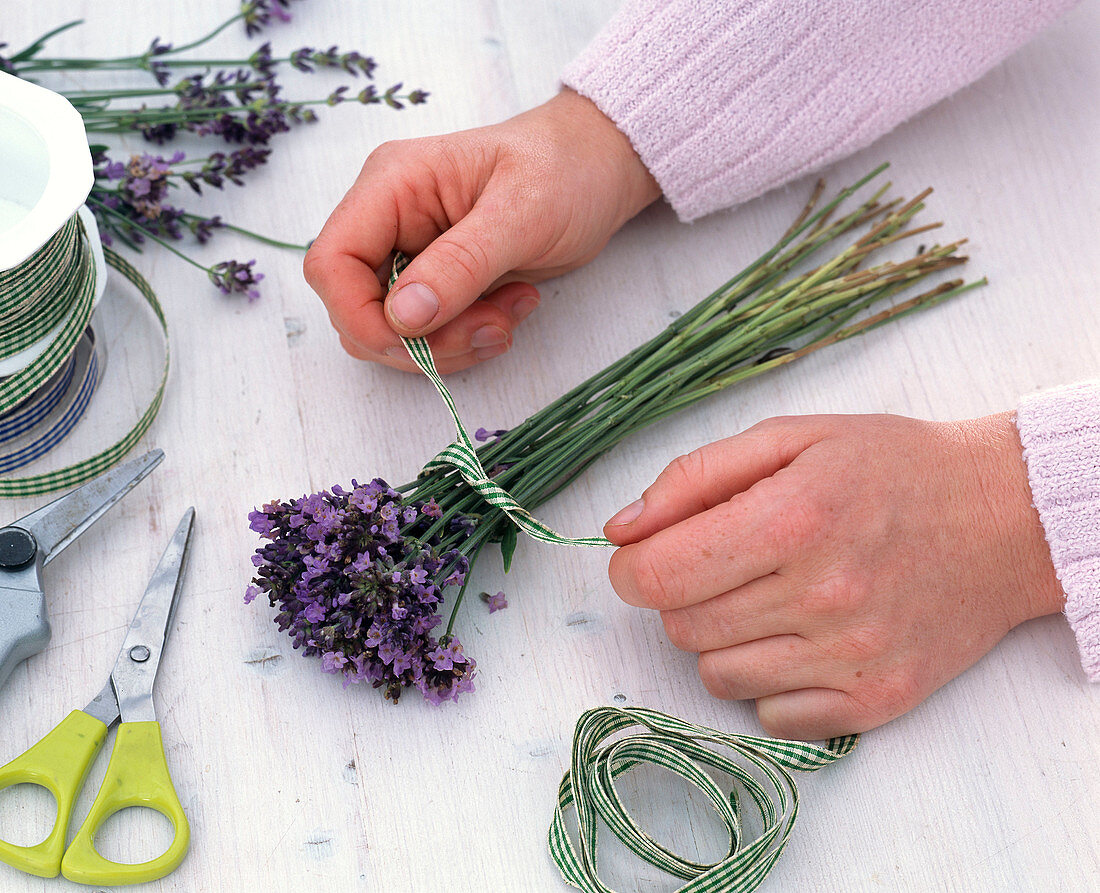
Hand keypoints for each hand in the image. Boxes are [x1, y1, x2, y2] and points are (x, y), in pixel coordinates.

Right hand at [303, 89, 659, 373]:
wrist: (599, 170)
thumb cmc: (566, 171)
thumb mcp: (522, 214)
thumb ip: (461, 264)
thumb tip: (403, 316)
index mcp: (392, 185)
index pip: (331, 263)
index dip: (360, 316)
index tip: (417, 340)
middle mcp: (388, 220)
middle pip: (358, 310)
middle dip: (421, 341)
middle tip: (490, 328)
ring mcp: (410, 254)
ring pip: (393, 333)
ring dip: (451, 345)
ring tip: (511, 314)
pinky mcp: (437, 283)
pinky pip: (428, 335)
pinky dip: (466, 340)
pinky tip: (511, 311)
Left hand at [604, 412, 1064, 739]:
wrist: (1002, 518)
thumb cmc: (890, 467)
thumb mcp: (790, 438)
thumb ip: (693, 478)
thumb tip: (620, 530)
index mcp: (793, 519)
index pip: (656, 577)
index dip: (633, 567)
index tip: (646, 556)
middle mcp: (823, 595)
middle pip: (680, 626)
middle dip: (681, 594)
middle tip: (726, 564)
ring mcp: (852, 657)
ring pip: (716, 675)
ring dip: (722, 637)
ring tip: (768, 597)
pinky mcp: (876, 702)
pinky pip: (771, 715)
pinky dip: (768, 680)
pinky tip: (800, 637)